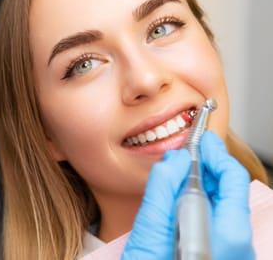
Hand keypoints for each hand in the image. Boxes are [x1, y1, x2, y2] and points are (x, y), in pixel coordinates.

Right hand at [121, 131, 253, 259]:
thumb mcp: (149, 232)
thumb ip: (162, 190)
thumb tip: (174, 159)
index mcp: (227, 233)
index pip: (232, 177)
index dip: (215, 152)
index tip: (201, 138)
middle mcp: (237, 244)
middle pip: (228, 189)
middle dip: (205, 166)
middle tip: (185, 152)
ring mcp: (232, 252)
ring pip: (220, 204)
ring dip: (199, 185)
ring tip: (177, 174)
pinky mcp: (221, 255)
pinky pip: (215, 221)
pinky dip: (198, 204)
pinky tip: (177, 201)